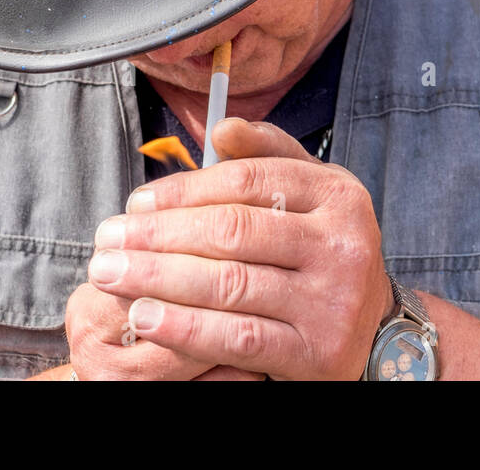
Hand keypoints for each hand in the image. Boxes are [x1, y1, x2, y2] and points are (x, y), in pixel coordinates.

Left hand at [87, 117, 394, 379]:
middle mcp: (342, 245)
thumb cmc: (323, 251)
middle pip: (233, 232)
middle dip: (159, 236)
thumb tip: (222, 127)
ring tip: (112, 276)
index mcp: (338, 195)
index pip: (248, 182)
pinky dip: (185, 327)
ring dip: (159, 280)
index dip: (184, 190)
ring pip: (230, 284)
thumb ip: (268, 154)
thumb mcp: (312, 193)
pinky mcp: (316, 352)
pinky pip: (238, 338)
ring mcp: (332, 301)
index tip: (136, 202)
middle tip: (106, 241)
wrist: (373, 330)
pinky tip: (146, 317)